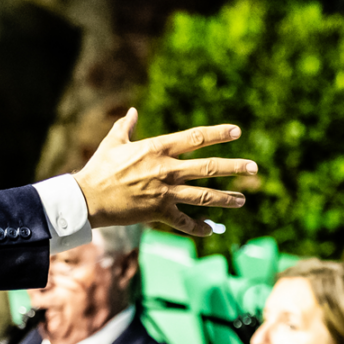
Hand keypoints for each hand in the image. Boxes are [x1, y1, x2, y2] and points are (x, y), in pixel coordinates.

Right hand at [72, 108, 253, 236]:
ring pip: (204, 196)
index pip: (195, 138)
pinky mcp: (159, 213)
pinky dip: (199, 228)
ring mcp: (165, 193)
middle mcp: (167, 169)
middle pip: (209, 168)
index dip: (218, 134)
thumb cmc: (99, 168)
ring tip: (242, 200)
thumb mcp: (113, 142)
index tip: (237, 132)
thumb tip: (131, 113)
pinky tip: (211, 230)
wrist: (88, 198)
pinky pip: (185, 222)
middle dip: (234, 168)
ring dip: (226, 199)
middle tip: (254, 168)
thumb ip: (125, 127)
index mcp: (158, 148)